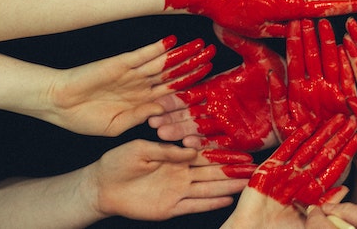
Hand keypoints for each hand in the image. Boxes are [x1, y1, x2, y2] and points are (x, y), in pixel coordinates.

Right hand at [51, 35, 214, 135]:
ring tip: (201, 46)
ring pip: (163, 62)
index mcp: (142, 101)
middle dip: (193, 67)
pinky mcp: (120, 63)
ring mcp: (132, 73)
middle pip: (173, 74)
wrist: (59, 105)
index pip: (173, 94)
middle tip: (213, 57)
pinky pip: (142, 54)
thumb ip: (140, 117)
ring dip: (182, 54)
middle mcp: (141, 84)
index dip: (191, 89)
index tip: (211, 87)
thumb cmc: (84, 118)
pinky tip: (172, 41)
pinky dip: (156, 48)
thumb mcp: (117, 126)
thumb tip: (162, 109)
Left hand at [83, 140, 254, 220]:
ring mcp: (177, 191)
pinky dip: (211, 204)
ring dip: (228, 186)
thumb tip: (191, 150)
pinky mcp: (170, 208)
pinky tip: (227, 200)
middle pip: (213, 172)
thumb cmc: (117, 162)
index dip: (224, 153)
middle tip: (255, 169)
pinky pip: (195, 206)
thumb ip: (166, 150)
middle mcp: (181, 173)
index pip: (205, 153)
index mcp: (175, 155)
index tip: (244, 151)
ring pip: (208, 188)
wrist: (101, 186)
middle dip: (234, 170)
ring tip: (248, 184)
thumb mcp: (141, 148)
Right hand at [150, 24, 283, 150]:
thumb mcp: (258, 56)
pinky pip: (220, 145)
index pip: (189, 93)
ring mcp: (229, 125)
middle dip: (170, 117)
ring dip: (181, 133)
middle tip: (151, 119)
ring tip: (163, 134)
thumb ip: (238, 43)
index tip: (156, 99)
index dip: (173, 97)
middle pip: (188, 114)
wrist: (302, 99)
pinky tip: (190, 145)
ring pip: (199, 131)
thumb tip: (217, 25)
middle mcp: (219, 108)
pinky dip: (205, 146)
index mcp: (218, 88)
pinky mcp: (242, 140)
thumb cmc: (281, 75)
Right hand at [221, 114, 356, 228]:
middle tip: (352, 121)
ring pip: (309, 148)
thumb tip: (346, 189)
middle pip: (324, 154)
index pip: (333, 167)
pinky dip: (296, 138)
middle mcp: (300, 178)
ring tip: (337, 120)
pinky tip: (308, 127)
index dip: (346, 153)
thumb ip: (326, 204)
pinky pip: (285, 150)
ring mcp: (285, 171)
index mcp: (311, 191)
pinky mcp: (269, 168)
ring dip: (323, 134)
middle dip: (339, 137)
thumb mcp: (310, 221)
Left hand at [270, 18, 355, 139]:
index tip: (292, 22)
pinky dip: (345, 64)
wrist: (320, 160)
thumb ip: (276, 98)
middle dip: (310, 36)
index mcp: (298, 90)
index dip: (294, 42)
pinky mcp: (346, 100)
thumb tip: (272, 74)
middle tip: (308, 16)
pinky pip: (346, 79)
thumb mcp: (282, 122)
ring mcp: (331, 92)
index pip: (295, 61)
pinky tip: (344, 47)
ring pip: (328, 62)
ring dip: (327, 43)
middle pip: (312, 56)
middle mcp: (315, 87)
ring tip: (324, 24)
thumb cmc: (298, 143)